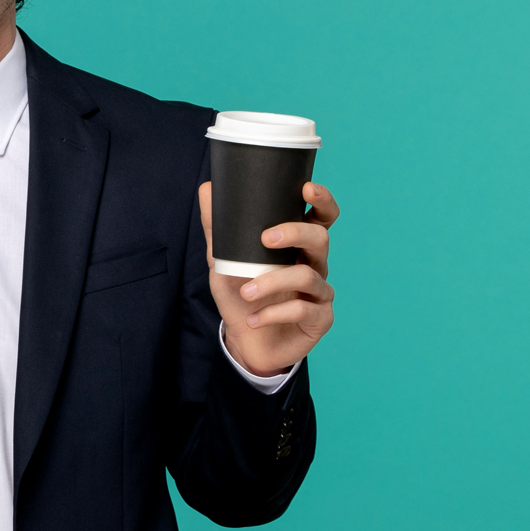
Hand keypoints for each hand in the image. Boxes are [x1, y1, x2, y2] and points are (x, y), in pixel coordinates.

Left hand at [198, 181, 338, 377]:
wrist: (245, 342)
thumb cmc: (240, 296)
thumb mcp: (223, 262)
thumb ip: (217, 228)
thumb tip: (207, 188)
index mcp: (296, 246)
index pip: (320, 217)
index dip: (322, 200)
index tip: (306, 189)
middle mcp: (313, 264)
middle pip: (320, 238)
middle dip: (295, 233)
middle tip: (265, 238)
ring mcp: (320, 292)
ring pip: (307, 276)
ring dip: (272, 282)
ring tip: (246, 292)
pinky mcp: (320, 318)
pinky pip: (303, 310)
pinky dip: (274, 313)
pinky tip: (254, 319)